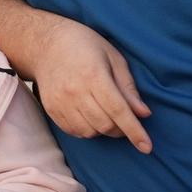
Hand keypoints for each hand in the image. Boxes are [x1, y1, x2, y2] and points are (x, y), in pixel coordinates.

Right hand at [24, 17, 151, 152]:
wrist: (45, 44)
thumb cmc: (85, 46)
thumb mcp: (113, 58)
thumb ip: (128, 88)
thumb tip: (144, 114)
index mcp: (94, 75)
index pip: (118, 111)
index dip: (135, 131)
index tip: (147, 147)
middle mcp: (74, 91)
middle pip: (105, 125)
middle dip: (121, 130)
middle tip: (125, 121)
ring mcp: (60, 101)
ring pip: (89, 132)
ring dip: (103, 131)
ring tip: (106, 117)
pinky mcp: (50, 108)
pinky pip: (72, 130)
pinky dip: (86, 131)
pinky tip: (90, 118)